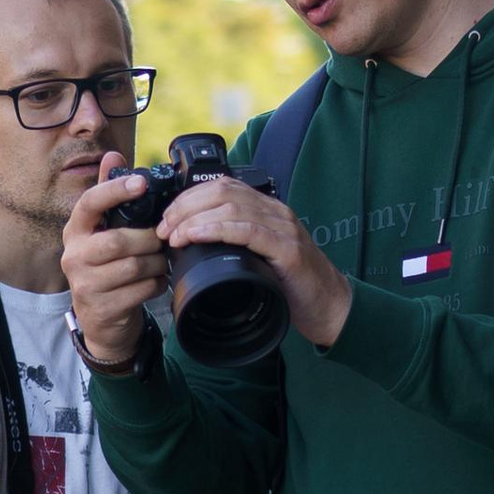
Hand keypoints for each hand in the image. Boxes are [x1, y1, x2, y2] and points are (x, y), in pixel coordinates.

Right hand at [61, 158, 167, 369]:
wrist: (102, 320)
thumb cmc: (106, 268)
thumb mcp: (103, 231)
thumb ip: (109, 194)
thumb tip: (113, 154)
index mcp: (76, 231)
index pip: (90, 204)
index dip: (115, 191)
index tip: (141, 183)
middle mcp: (74, 256)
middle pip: (118, 240)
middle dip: (148, 240)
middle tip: (162, 240)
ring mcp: (85, 284)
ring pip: (133, 267)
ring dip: (155, 263)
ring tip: (161, 261)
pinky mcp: (101, 308)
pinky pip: (139, 290)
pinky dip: (156, 284)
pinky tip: (157, 281)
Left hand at [154, 175, 349, 351]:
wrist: (330, 307)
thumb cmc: (292, 287)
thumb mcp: (258, 259)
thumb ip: (235, 245)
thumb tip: (194, 246)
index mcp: (266, 210)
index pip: (221, 187)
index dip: (188, 198)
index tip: (167, 219)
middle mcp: (275, 212)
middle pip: (221, 191)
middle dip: (185, 207)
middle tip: (164, 229)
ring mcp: (283, 228)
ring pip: (231, 206)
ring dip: (194, 219)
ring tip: (173, 236)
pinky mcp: (287, 248)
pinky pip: (247, 229)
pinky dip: (217, 229)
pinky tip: (197, 236)